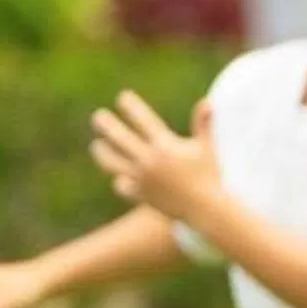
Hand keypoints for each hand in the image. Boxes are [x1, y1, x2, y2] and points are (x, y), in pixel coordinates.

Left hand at [90, 90, 220, 226]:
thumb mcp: (206, 148)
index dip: (130, 106)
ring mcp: (143, 179)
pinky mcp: (142, 196)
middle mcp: (149, 160)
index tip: (123, 98)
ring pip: (112, 163)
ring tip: (97, 145)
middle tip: (98, 117)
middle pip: (119, 137)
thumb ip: (203, 124)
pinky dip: (121, 182)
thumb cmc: (210, 175)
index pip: (142, 119)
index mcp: (164, 145)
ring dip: (102, 152)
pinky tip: (120, 179)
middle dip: (106, 124)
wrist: (207, 209)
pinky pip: (123, 187)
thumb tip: (207, 101)